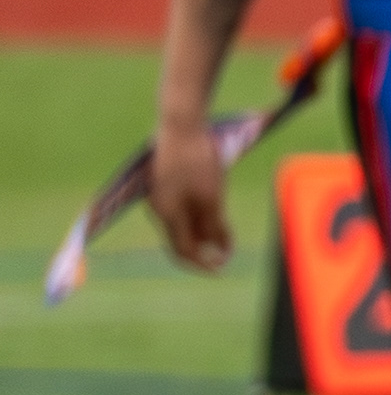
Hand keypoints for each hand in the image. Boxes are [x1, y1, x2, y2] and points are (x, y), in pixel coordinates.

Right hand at [147, 116, 233, 272]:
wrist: (181, 124)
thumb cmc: (197, 162)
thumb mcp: (212, 199)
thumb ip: (213, 228)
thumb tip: (217, 253)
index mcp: (167, 214)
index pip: (183, 251)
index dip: (203, 264)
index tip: (222, 269)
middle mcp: (158, 207)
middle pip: (182, 239)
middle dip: (205, 248)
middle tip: (228, 251)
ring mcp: (160, 194)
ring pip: (183, 223)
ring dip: (204, 232)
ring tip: (225, 231)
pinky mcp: (165, 182)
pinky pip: (182, 208)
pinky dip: (200, 215)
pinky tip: (215, 209)